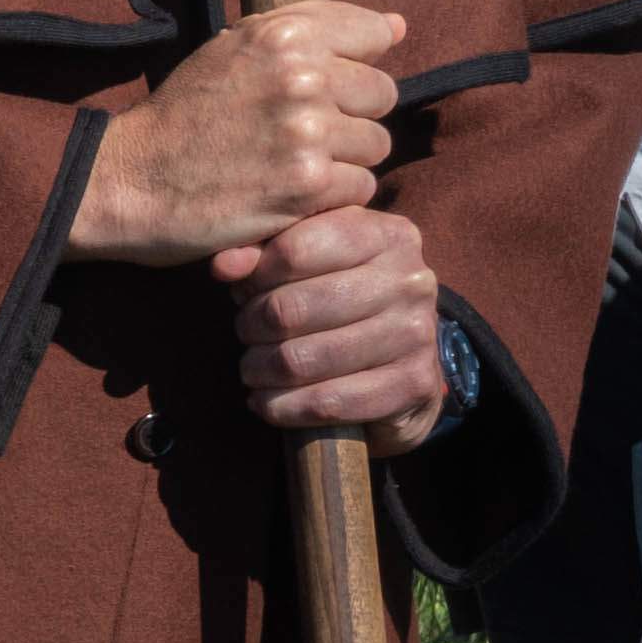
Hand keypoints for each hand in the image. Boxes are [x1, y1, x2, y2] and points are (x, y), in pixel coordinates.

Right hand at [69, 1, 396, 267]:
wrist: (125, 180)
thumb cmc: (181, 115)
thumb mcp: (231, 50)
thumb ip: (312, 30)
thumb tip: (398, 26)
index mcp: (283, 34)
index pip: (372, 35)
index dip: (349, 65)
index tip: (317, 86)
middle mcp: (300, 76)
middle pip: (381, 94)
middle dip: (348, 116)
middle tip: (295, 134)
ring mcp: (307, 131)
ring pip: (375, 146)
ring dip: (341, 161)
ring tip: (288, 166)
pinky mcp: (307, 185)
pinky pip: (359, 189)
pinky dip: (329, 199)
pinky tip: (287, 195)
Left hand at [228, 204, 452, 438]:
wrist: (403, 362)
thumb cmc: (341, 299)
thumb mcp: (309, 261)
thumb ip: (262, 250)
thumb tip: (223, 265)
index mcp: (387, 235)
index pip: (294, 249)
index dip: (254, 276)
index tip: (245, 290)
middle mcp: (411, 281)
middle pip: (289, 309)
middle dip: (251, 326)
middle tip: (247, 333)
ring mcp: (417, 334)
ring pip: (300, 360)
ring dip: (259, 370)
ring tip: (253, 368)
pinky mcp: (413, 383)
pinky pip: (325, 402)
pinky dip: (281, 407)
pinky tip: (267, 401)